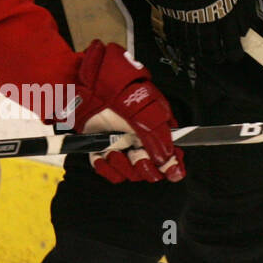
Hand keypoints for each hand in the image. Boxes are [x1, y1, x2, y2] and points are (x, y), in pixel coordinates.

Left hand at [71, 41, 183, 182]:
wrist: (90, 89)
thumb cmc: (120, 94)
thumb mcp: (146, 113)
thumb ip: (159, 137)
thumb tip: (167, 159)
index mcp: (157, 131)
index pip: (170, 156)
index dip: (172, 166)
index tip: (171, 172)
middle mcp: (141, 141)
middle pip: (150, 170)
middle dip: (143, 167)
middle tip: (136, 155)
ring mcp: (122, 146)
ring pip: (129, 173)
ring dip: (122, 166)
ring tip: (114, 152)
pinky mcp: (103, 150)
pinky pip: (108, 171)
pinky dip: (105, 168)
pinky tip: (102, 156)